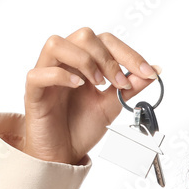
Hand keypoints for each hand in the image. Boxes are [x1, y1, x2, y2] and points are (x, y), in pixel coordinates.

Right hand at [23, 27, 161, 164]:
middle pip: (84, 36)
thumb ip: (131, 86)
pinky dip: (61, 75)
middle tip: (119, 83)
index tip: (147, 72)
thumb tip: (155, 69)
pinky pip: (38, 72)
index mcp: (85, 62)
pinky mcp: (33, 91)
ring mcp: (46, 74)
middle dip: (108, 57)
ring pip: (56, 43)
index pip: (105, 41)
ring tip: (98, 84)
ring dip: (84, 61)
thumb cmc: (83, 126)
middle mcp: (65, 63)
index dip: (128, 53)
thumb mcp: (114, 104)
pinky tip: (78, 86)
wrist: (64, 153)